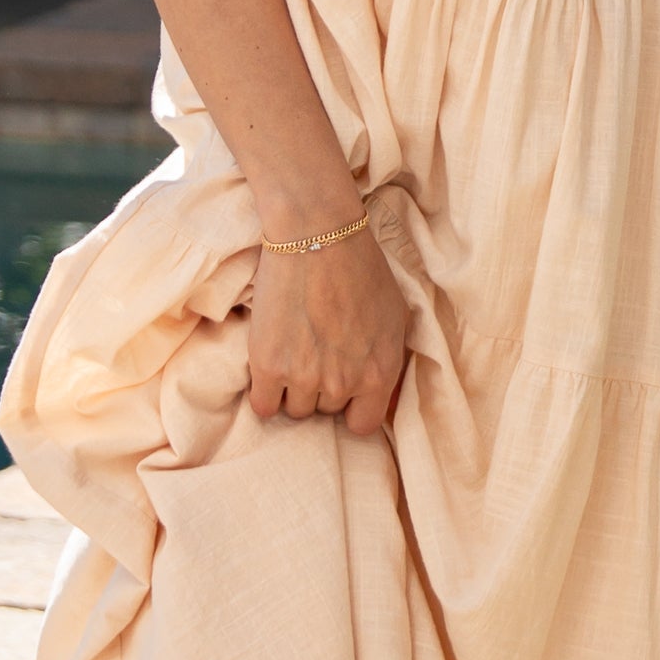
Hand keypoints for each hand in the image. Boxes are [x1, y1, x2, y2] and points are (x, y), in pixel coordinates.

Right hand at [246, 224, 408, 435]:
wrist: (316, 235)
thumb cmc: (360, 268)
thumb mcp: (396, 317)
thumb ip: (389, 360)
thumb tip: (379, 394)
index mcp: (380, 373)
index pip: (363, 424)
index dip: (351, 409)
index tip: (340, 391)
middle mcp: (345, 383)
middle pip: (326, 412)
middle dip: (321, 389)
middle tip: (312, 354)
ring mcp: (305, 377)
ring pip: (295, 410)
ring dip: (292, 389)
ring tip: (290, 354)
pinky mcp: (269, 366)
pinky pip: (263, 406)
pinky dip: (264, 393)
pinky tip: (268, 371)